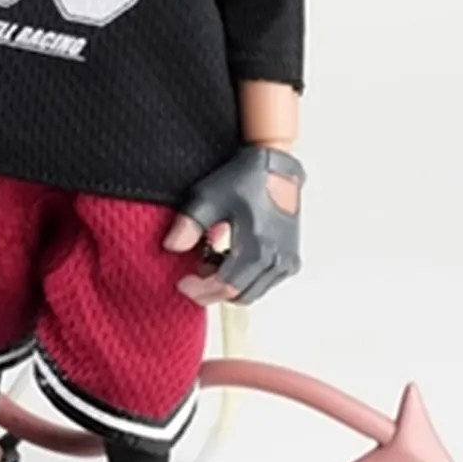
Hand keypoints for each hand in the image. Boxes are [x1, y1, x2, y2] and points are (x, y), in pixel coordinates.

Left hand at [164, 147, 304, 305]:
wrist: (275, 166)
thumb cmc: (244, 179)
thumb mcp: (208, 198)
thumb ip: (189, 224)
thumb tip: (172, 247)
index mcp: (259, 246)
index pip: (226, 286)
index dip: (200, 290)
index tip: (183, 282)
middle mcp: (278, 258)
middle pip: (239, 295)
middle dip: (212, 289)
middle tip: (195, 272)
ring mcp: (287, 260)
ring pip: (251, 292)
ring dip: (228, 284)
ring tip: (212, 259)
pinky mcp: (290, 258)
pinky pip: (263, 283)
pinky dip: (243, 278)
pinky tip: (229, 257)